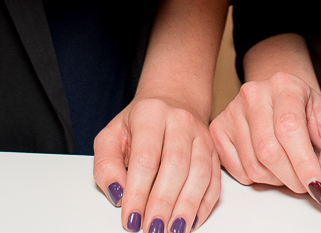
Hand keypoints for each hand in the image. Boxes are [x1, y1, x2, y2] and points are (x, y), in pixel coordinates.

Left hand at [95, 96, 219, 232]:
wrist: (171, 101)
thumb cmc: (138, 124)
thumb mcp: (111, 137)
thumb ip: (106, 165)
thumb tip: (117, 193)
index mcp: (151, 113)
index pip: (145, 158)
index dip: (138, 192)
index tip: (131, 218)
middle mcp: (180, 121)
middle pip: (175, 166)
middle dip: (163, 203)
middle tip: (152, 228)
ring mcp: (201, 135)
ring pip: (199, 174)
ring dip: (186, 207)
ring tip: (173, 230)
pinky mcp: (214, 151)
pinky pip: (214, 181)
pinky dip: (204, 205)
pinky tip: (192, 221)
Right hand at [209, 71, 320, 204]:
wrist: (286, 104)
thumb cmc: (310, 115)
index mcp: (285, 85)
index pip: (289, 129)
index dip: (304, 164)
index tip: (318, 186)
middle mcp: (254, 92)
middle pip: (269, 151)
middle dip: (293, 178)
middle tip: (307, 183)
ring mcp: (232, 109)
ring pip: (253, 165)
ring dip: (276, 180)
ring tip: (288, 167)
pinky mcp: (219, 128)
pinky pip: (237, 171)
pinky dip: (257, 179)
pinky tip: (268, 165)